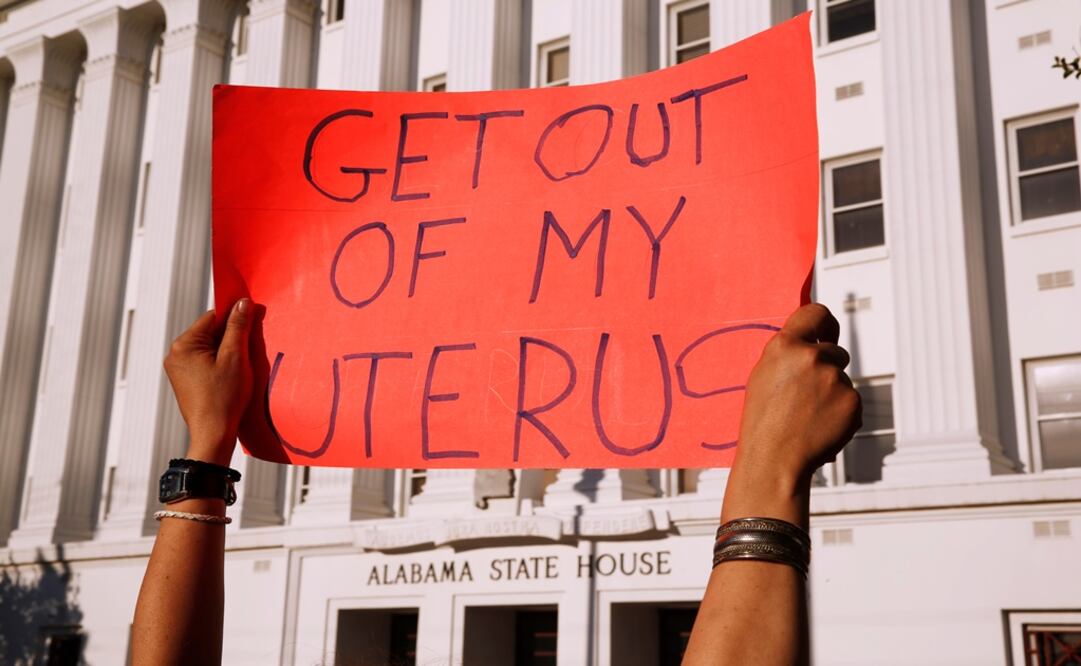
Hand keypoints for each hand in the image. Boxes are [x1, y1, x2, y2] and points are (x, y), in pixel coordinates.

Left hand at [163, 299, 253, 465]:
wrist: (213, 434)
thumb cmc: (224, 398)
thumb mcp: (235, 358)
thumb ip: (238, 327)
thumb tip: (242, 302)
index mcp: (184, 344)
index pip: (212, 317)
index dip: (234, 318)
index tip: (252, 322)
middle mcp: (175, 354)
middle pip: (209, 332)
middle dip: (230, 336)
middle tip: (248, 350)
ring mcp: (178, 368)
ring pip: (208, 347)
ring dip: (226, 351)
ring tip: (240, 367)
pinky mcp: (184, 380)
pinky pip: (204, 362)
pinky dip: (219, 363)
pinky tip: (231, 376)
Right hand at [734, 303, 861, 490]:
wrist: (773, 460)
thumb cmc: (763, 422)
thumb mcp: (764, 376)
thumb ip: (789, 354)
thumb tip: (814, 341)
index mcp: (784, 345)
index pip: (816, 313)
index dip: (825, 323)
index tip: (828, 333)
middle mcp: (812, 357)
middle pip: (835, 352)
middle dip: (828, 368)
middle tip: (809, 394)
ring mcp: (835, 379)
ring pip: (842, 379)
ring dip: (833, 393)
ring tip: (808, 416)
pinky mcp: (852, 401)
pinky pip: (851, 400)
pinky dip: (841, 413)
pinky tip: (820, 426)